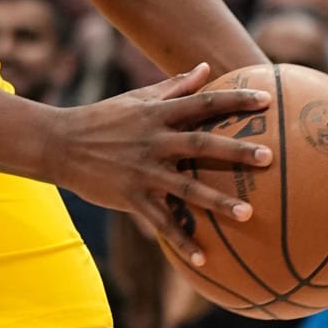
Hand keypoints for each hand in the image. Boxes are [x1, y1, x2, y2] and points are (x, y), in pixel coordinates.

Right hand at [44, 66, 272, 265]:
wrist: (59, 144)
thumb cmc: (103, 118)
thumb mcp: (137, 98)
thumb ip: (175, 86)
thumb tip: (206, 67)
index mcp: (158, 114)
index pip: (204, 102)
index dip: (236, 99)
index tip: (268, 100)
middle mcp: (154, 141)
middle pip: (201, 145)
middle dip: (235, 151)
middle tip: (268, 157)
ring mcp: (143, 171)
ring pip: (186, 188)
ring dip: (218, 201)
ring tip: (249, 213)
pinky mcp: (131, 197)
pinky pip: (161, 222)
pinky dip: (181, 241)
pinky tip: (204, 260)